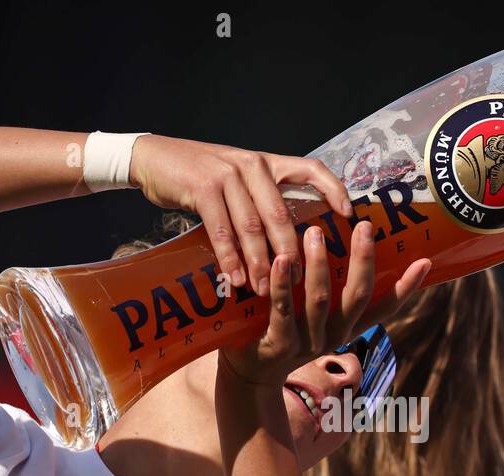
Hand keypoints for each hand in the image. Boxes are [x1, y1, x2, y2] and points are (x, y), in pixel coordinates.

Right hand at [129, 135, 353, 297]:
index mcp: (267, 163)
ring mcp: (227, 175)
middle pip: (282, 213)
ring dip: (260, 262)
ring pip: (253, 226)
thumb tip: (288, 240)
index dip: (334, 189)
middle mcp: (253, 165)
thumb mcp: (238, 179)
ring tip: (266, 290)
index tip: (349, 215)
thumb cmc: (201, 175)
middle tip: (299, 280)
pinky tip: (235, 278)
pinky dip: (230, 257)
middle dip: (291, 251)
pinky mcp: (203, 187)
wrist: (155, 158)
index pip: (311, 168)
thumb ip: (262, 199)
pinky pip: (222, 229)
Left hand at [218, 220, 430, 388]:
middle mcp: (334, 335)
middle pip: (357, 297)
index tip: (424, 261)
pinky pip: (283, 310)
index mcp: (347, 327)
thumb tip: (334, 238)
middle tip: (364, 226)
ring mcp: (308, 342)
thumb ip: (328, 287)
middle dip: (363, 260)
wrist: (252, 376)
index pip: (384, 307)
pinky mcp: (280, 345)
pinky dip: (283, 283)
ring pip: (320, 300)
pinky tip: (281, 259)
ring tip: (316, 231)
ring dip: (319, 264)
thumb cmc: (283, 331)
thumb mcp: (313, 316)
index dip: (405, 287)